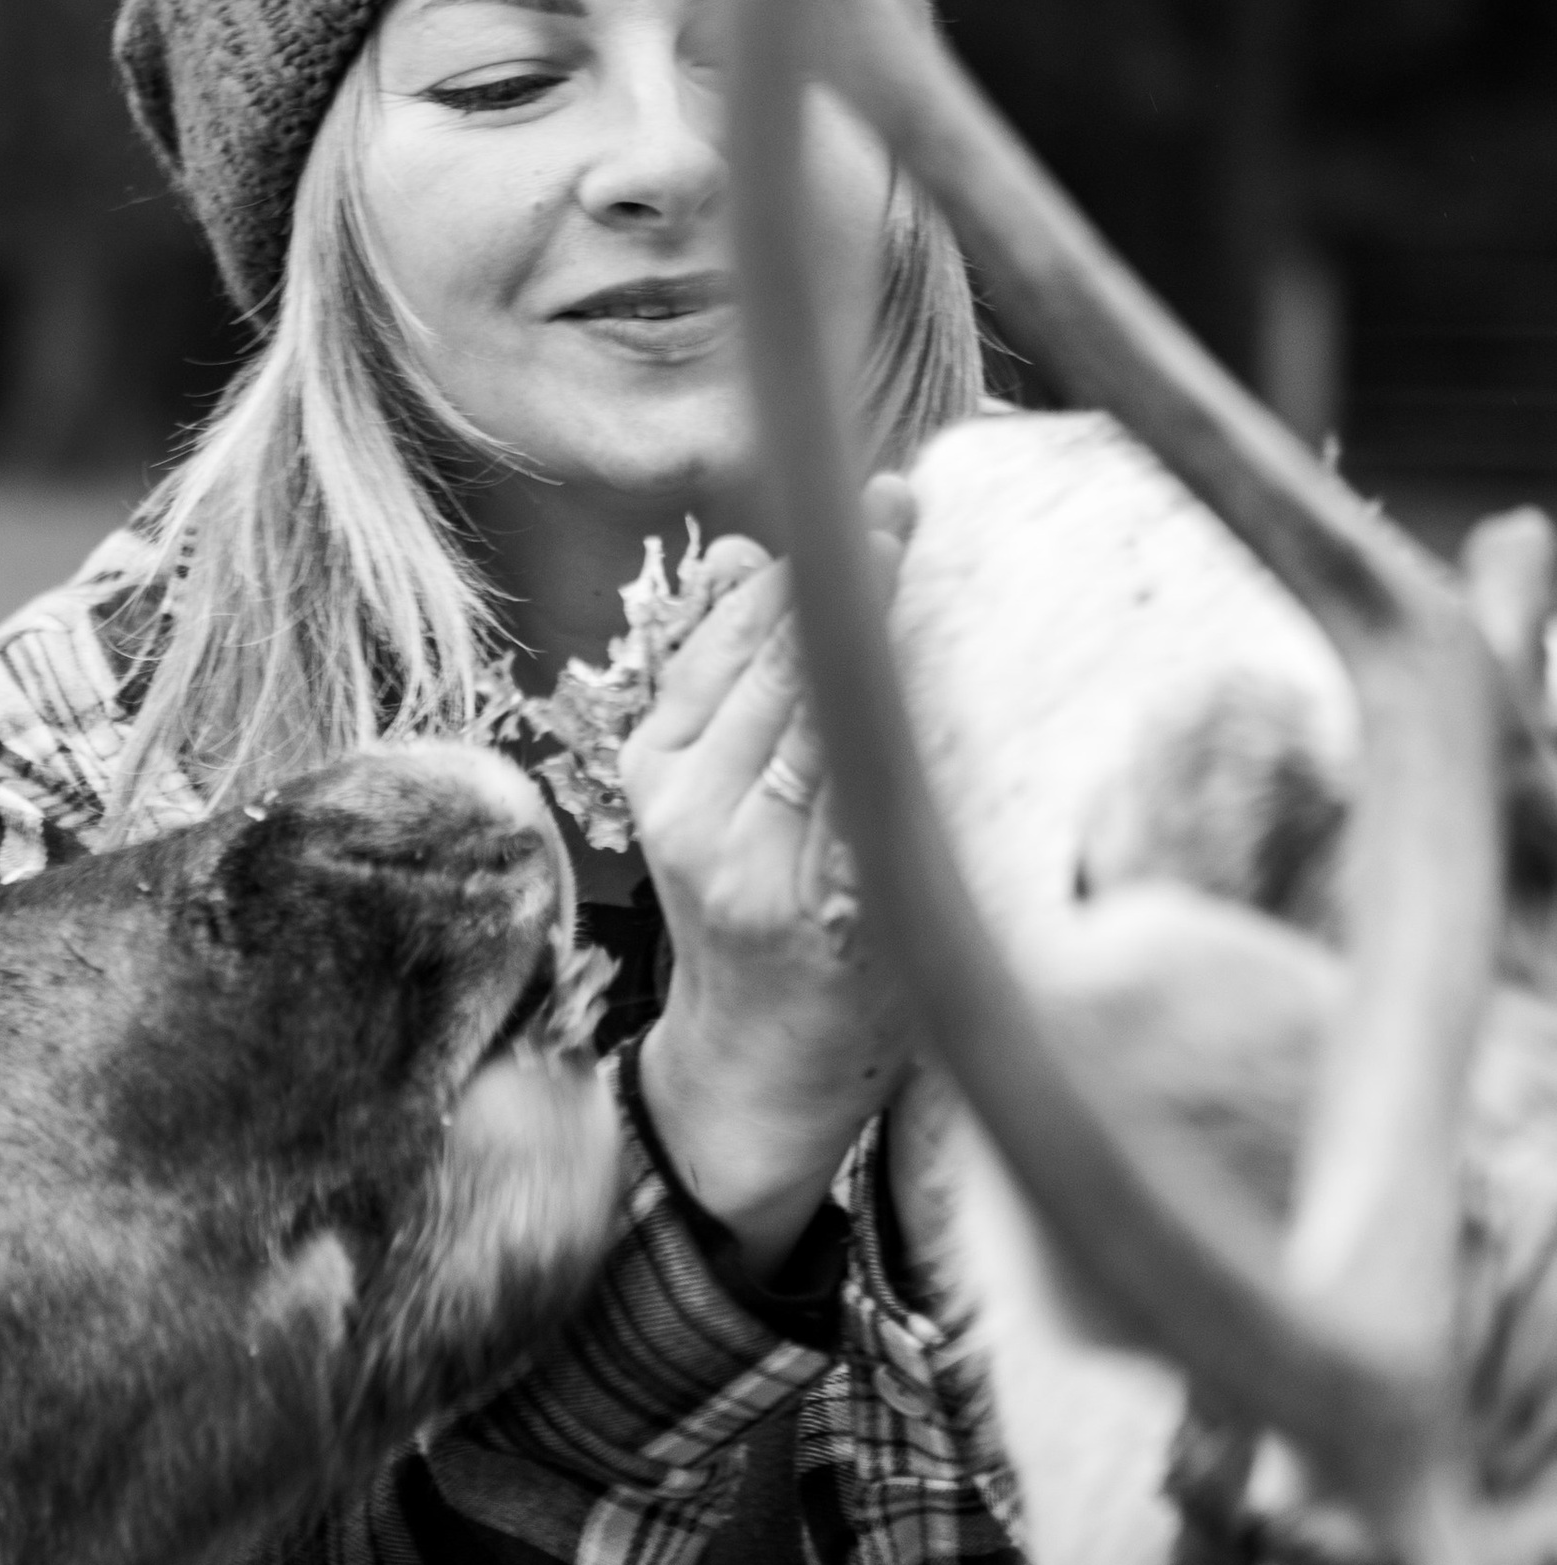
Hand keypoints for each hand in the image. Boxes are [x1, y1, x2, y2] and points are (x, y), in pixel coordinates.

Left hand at [621, 480, 913, 1275]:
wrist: (757, 1060)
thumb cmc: (871, 995)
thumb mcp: (923, 911)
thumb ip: (920, 790)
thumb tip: (913, 635)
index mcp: (816, 894)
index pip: (844, 719)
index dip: (875, 618)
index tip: (915, 539)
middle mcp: (725, 845)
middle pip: (784, 672)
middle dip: (842, 581)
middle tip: (902, 504)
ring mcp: (668, 808)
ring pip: (734, 654)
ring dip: (796, 583)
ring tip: (864, 523)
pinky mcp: (642, 780)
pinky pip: (697, 663)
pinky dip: (746, 610)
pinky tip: (792, 571)